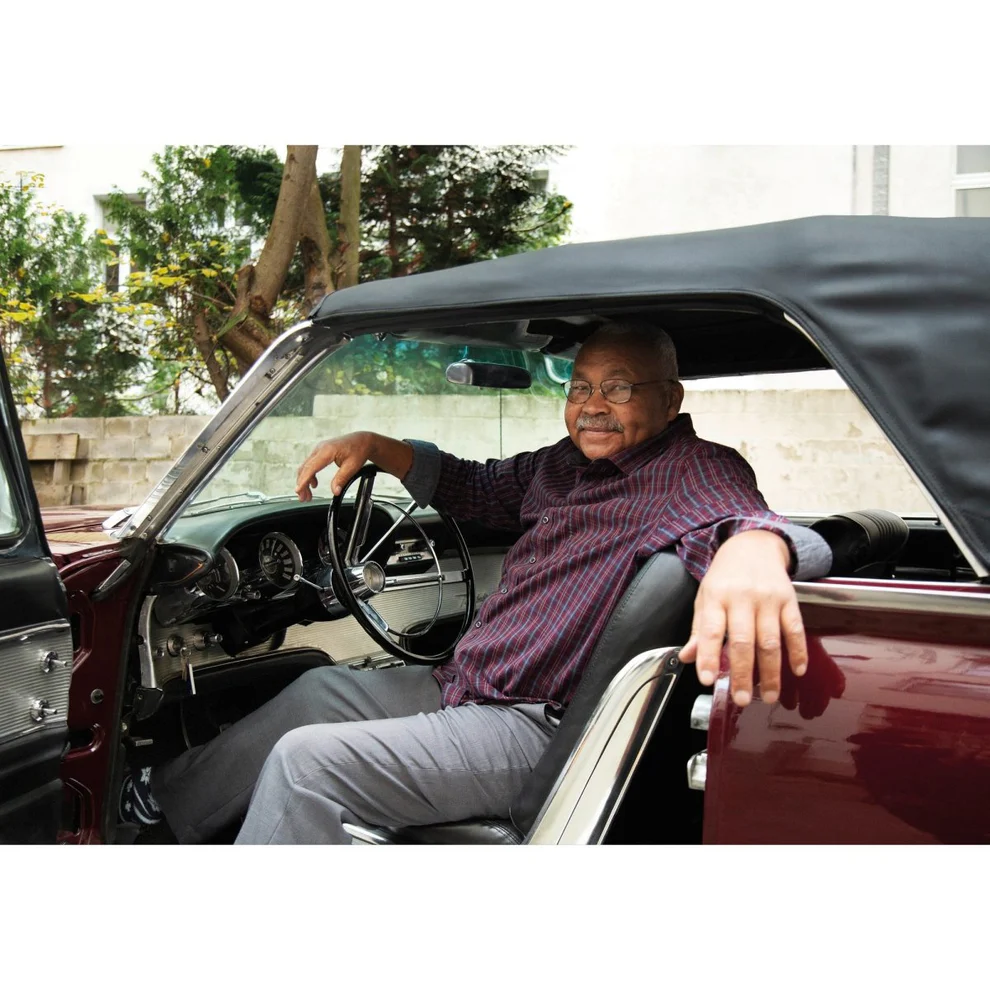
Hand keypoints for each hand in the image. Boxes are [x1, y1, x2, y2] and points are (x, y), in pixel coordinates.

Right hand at [295, 432, 411, 501]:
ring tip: (307, 495)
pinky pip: (311, 464)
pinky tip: (313, 484)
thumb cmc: (359, 449)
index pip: (311, 467)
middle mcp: (320, 448)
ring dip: (305, 481)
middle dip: (302, 484)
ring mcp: (319, 449)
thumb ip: (342, 479)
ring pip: (306, 467)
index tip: (298, 491)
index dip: (303, 480)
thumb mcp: (352, 466)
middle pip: (305, 468)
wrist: (363, 440)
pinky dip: (310, 475)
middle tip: (303, 498)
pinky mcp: (320, 452)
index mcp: (327, 451)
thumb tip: (335, 491)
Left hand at [678, 529, 807, 706]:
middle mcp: (742, 598)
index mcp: (716, 597)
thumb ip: (699, 630)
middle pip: (743, 641)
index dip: (707, 656)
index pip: (709, 630)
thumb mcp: (705, 597)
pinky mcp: (789, 599)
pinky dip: (798, 652)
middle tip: (743, 699)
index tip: (705, 679)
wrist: (753, 546)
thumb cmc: (725, 577)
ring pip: (770, 641)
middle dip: (743, 673)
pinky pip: (795, 629)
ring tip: (770, 695)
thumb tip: (687, 658)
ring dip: (771, 672)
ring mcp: (767, 599)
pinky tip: (797, 671)